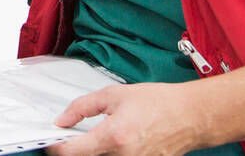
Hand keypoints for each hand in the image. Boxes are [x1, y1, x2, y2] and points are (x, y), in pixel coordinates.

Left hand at [49, 83, 209, 155]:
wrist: (192, 116)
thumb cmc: (160, 103)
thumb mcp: (115, 95)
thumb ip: (82, 107)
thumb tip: (62, 120)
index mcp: (113, 137)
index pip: (71, 152)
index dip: (56, 147)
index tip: (52, 141)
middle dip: (77, 149)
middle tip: (76, 136)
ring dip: (95, 151)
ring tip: (104, 136)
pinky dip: (111, 153)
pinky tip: (117, 143)